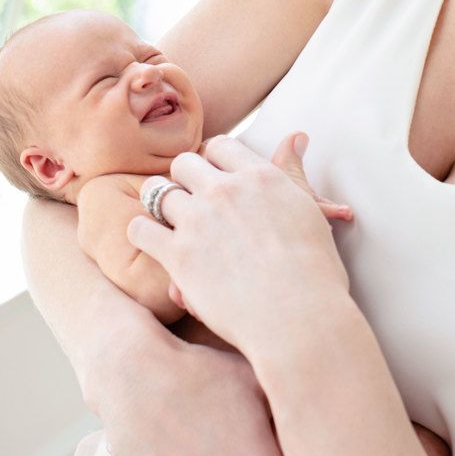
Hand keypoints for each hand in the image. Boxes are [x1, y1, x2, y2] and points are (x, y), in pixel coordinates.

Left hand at [129, 134, 350, 359]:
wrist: (299, 319)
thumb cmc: (314, 272)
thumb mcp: (308, 211)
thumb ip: (292, 173)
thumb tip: (296, 137)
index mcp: (260, 177)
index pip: (222, 147)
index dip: (214, 161)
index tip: (214, 177)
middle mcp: (225, 190)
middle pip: (185, 163)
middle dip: (184, 178)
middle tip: (190, 200)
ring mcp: (198, 220)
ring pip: (157, 190)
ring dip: (159, 202)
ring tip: (167, 220)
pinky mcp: (178, 255)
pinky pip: (140, 229)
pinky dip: (142, 233)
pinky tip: (153, 243)